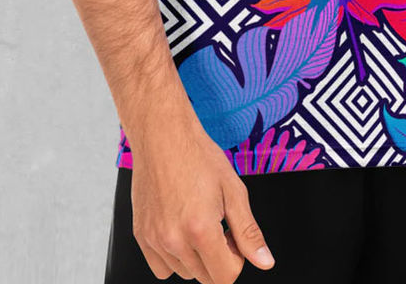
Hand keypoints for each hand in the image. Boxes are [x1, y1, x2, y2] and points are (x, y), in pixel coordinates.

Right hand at [128, 113, 274, 281]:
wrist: (163, 136)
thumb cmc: (198, 156)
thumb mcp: (234, 190)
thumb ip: (249, 232)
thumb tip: (265, 262)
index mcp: (200, 229)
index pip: (225, 277)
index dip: (237, 258)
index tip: (233, 235)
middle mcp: (174, 240)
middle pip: (206, 277)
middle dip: (218, 257)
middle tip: (218, 223)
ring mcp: (154, 239)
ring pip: (184, 273)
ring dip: (196, 257)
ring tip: (198, 221)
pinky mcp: (140, 235)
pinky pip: (161, 268)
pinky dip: (174, 257)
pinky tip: (180, 229)